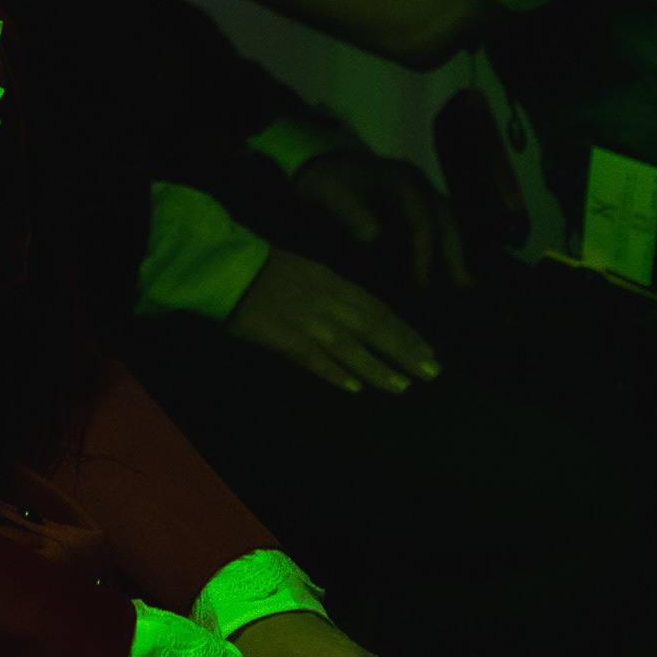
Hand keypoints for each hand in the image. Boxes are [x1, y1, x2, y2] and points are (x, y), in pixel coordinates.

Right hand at [224, 247, 440, 395]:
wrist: (225, 267)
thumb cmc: (265, 268)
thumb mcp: (309, 271)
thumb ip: (334, 294)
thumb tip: (361, 318)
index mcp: (333, 281)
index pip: (378, 309)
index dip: (405, 330)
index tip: (428, 349)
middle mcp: (328, 301)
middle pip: (374, 328)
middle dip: (404, 350)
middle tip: (431, 372)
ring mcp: (307, 321)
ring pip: (351, 347)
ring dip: (379, 368)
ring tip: (403, 387)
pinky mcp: (285, 338)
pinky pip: (314, 359)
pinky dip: (335, 373)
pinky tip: (355, 388)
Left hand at [292, 149, 471, 289]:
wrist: (315, 158)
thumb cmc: (325, 178)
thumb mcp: (330, 194)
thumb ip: (351, 213)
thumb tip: (373, 237)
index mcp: (403, 183)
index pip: (422, 221)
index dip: (425, 253)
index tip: (422, 282)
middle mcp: (417, 185)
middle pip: (445, 219)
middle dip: (455, 252)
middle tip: (465, 286)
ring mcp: (417, 190)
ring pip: (445, 220)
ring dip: (452, 249)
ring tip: (463, 283)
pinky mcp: (410, 199)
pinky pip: (433, 221)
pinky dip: (440, 243)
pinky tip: (442, 266)